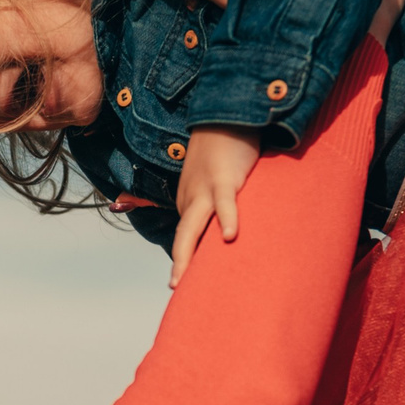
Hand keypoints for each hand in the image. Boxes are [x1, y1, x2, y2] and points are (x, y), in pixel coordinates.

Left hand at [170, 124, 262, 287]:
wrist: (226, 115)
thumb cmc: (224, 150)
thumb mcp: (215, 180)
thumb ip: (220, 204)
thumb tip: (220, 226)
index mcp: (190, 201)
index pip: (188, 236)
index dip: (188, 260)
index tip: (187, 284)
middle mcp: (192, 198)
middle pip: (183, 236)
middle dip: (178, 263)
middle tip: (174, 288)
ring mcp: (206, 189)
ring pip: (193, 225)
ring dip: (186, 252)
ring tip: (181, 278)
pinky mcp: (224, 178)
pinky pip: (225, 202)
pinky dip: (227, 218)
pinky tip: (230, 237)